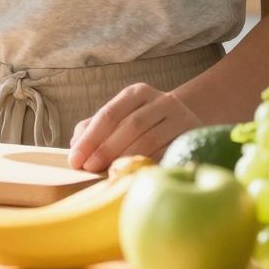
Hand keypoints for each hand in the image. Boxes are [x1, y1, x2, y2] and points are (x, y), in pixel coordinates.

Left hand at [66, 84, 202, 173]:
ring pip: (150, 140)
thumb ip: (94, 128)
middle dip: (106, 149)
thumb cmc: (143, 124)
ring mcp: (180, 117)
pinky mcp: (192, 136)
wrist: (186, 122)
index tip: (75, 159)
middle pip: (130, 125)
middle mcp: (161, 100)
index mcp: (137, 93)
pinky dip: (148, 165)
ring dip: (126, 159)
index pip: (109, 114)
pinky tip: (134, 175)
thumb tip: (75, 144)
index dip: (90, 138)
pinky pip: (166, 154)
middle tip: (90, 168)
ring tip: (109, 174)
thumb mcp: (120, 118)